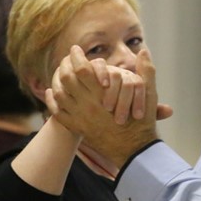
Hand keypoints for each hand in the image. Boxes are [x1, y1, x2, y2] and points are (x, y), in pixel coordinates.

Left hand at [48, 47, 160, 163]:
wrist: (135, 150)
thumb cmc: (142, 122)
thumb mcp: (149, 94)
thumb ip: (147, 71)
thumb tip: (144, 50)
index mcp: (103, 94)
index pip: (82, 69)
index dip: (77, 56)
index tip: (75, 49)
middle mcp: (88, 104)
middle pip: (67, 79)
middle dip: (64, 65)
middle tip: (65, 58)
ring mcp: (80, 117)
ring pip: (59, 94)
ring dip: (56, 80)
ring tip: (59, 72)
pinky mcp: (78, 127)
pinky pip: (58, 112)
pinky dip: (52, 100)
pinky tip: (52, 92)